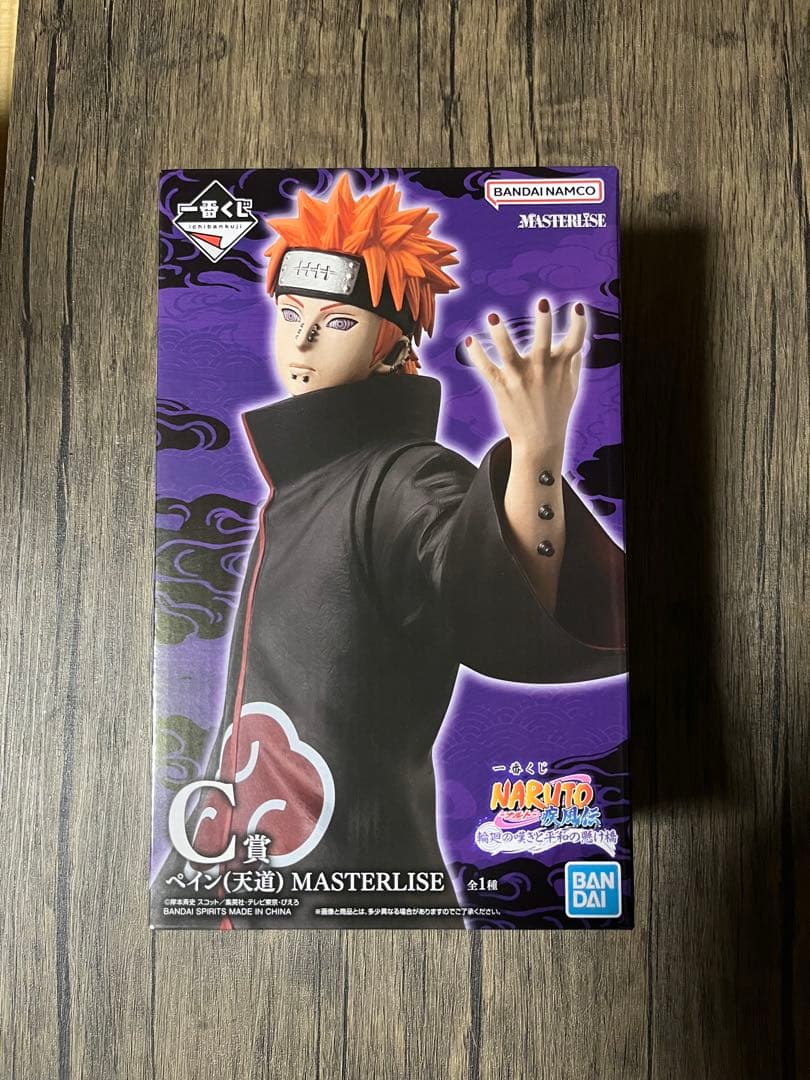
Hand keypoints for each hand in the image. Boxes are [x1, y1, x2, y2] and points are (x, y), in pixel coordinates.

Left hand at [464, 299, 585, 455]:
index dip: (579, 323)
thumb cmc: (556, 412)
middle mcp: (541, 370)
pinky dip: (476, 355)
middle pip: (544, 342)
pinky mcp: (502, 388)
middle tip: (542, 302)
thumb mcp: (572, 387)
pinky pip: (486, 368)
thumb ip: (573, 363)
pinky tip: (469, 341)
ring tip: (492, 317)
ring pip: (508, 352)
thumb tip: (579, 345)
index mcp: (561, 367)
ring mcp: (520, 379)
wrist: (540, 442)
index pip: (575, 341)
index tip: (578, 307)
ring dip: (500, 334)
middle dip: (544, 322)